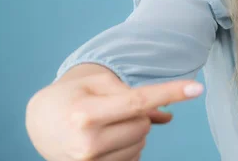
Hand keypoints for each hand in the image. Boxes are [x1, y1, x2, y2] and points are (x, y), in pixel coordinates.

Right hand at [26, 69, 203, 160]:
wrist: (40, 122)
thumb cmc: (72, 96)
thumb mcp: (96, 83)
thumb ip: (132, 93)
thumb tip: (168, 114)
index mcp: (86, 113)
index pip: (138, 101)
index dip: (170, 93)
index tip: (197, 88)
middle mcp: (88, 142)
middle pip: (144, 123)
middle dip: (138, 113)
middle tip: (113, 107)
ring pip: (141, 142)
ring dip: (133, 130)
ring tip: (107, 123)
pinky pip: (134, 158)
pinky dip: (129, 146)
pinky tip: (109, 138)